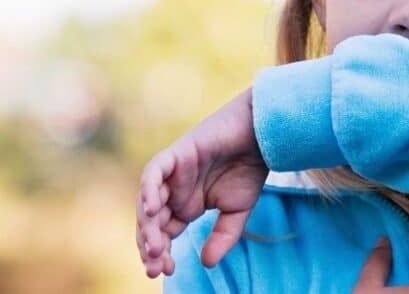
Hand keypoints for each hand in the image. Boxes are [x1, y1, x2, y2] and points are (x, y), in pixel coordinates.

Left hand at [136, 88, 268, 277]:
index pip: (163, 233)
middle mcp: (174, 190)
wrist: (261, 138)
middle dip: (150, 245)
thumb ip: (221, 237)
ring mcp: (172, 173)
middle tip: (156, 267)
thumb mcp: (236, 212)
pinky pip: (153, 173)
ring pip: (148, 201)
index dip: (160, 253)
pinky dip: (149, 190)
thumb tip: (206, 264)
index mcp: (185, 205)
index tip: (167, 271)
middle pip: (151, 221)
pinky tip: (153, 211)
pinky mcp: (176, 154)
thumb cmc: (250, 169)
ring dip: (148, 225)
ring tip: (155, 248)